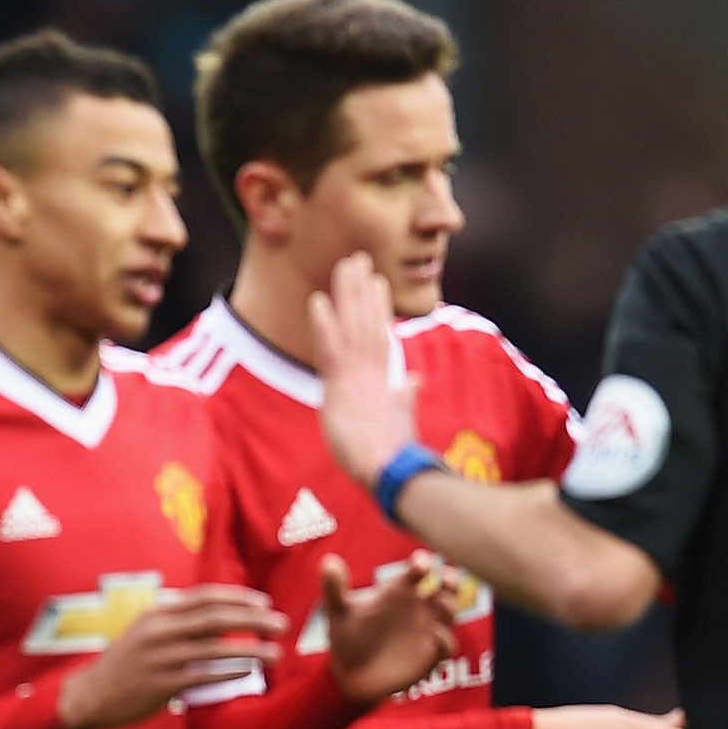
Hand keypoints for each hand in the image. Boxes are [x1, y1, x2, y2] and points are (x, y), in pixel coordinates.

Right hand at [57, 584, 285, 728]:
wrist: (88, 695)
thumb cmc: (125, 665)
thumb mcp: (147, 634)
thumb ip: (180, 626)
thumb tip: (223, 624)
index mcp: (158, 614)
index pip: (206, 597)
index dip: (239, 598)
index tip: (266, 603)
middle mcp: (158, 631)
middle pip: (215, 618)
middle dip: (253, 619)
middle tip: (282, 624)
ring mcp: (159, 658)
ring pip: (214, 648)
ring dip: (250, 649)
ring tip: (276, 653)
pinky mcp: (160, 685)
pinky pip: (203, 676)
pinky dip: (229, 672)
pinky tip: (249, 672)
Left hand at [308, 253, 418, 486]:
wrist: (389, 469)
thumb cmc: (393, 454)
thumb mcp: (400, 419)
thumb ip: (404, 396)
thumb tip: (411, 381)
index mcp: (384, 377)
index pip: (379, 335)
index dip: (376, 308)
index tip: (375, 283)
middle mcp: (373, 370)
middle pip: (366, 320)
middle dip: (362, 289)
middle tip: (358, 259)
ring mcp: (359, 374)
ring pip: (352, 324)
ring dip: (348, 293)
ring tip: (347, 264)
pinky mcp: (343, 385)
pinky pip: (330, 348)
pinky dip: (323, 324)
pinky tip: (316, 300)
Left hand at [322, 551, 458, 702]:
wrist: (351, 674)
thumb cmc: (349, 637)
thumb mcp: (339, 612)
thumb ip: (334, 588)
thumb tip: (328, 562)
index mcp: (400, 592)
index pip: (417, 572)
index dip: (422, 564)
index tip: (420, 562)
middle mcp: (419, 608)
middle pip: (445, 588)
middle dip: (451, 580)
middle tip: (446, 576)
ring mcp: (427, 631)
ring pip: (449, 614)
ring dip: (449, 607)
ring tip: (440, 602)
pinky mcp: (430, 656)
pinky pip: (445, 647)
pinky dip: (444, 640)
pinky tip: (436, 636)